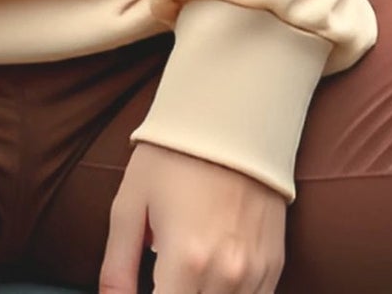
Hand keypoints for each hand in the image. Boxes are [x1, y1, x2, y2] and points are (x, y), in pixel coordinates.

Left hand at [98, 141, 286, 293]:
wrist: (233, 115)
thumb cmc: (174, 155)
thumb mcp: (129, 203)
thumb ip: (117, 268)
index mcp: (186, 260)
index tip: (145, 290)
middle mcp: (227, 274)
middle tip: (161, 280)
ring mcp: (256, 272)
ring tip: (183, 277)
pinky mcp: (274, 265)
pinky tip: (209, 280)